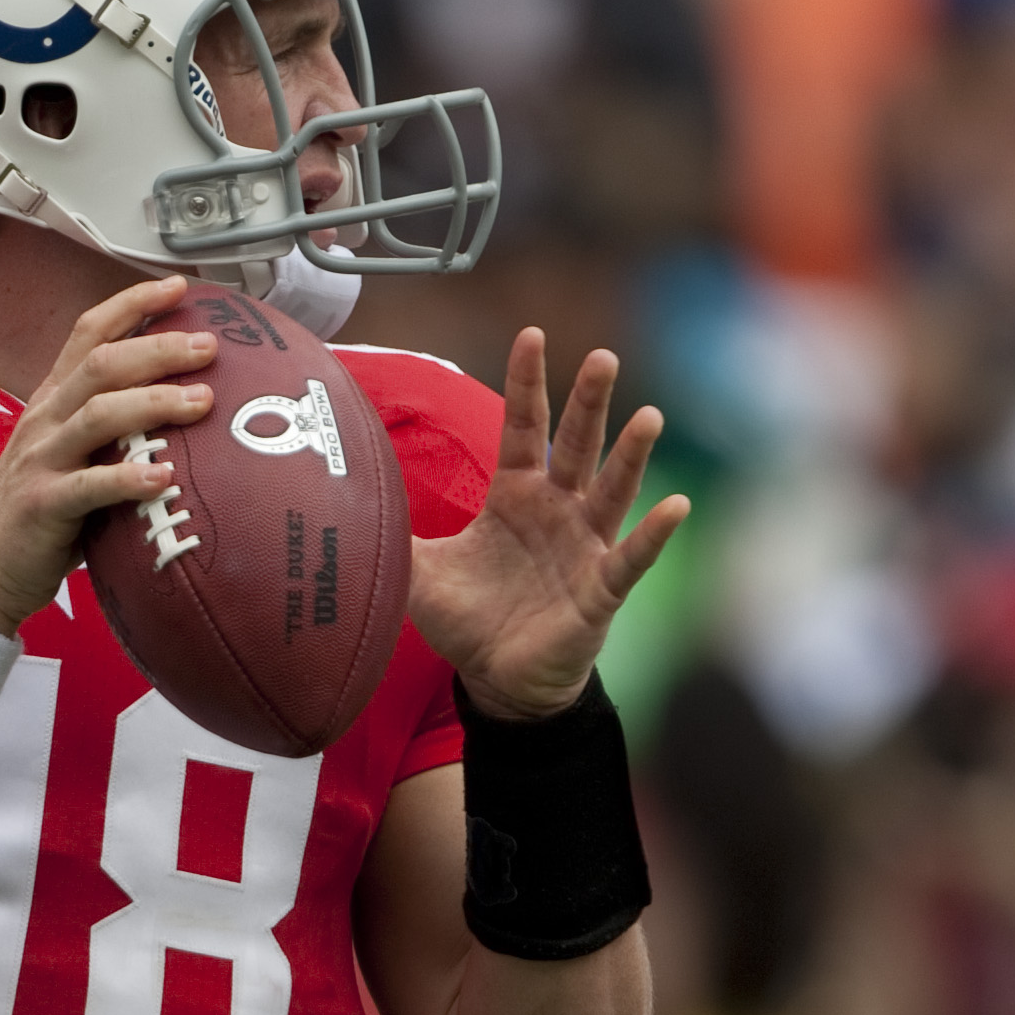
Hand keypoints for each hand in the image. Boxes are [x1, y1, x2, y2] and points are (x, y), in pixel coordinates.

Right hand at [0, 278, 214, 633]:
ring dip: (154, 402)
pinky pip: (90, 487)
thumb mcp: (73, 454)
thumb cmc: (42, 511)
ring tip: (202, 402)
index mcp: (53, 399)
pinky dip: (129, 479)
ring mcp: (41, 460)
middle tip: (209, 346)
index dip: (132, 304)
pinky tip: (165, 478)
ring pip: (99, 413)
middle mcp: (45, 419)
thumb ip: (113, 427)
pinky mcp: (43, 505)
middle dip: (158, 348)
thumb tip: (185, 404)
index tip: (180, 287)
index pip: (89, 333)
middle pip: (103, 365)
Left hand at [410, 329, 690, 720]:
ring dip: (631, 455)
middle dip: (589, 401)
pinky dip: (654, 534)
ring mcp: (584, 547)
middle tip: (603, 356)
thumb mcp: (419, 571)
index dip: (528, 383)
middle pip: (577, 444)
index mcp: (516, 494)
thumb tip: (337, 495)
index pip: (524, 426)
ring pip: (612, 490)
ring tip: (649, 416)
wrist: (500, 680)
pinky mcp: (601, 590)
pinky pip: (630, 558)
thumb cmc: (470, 618)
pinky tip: (676, 505)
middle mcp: (557, 510)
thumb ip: (390, 530)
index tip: (532, 334)